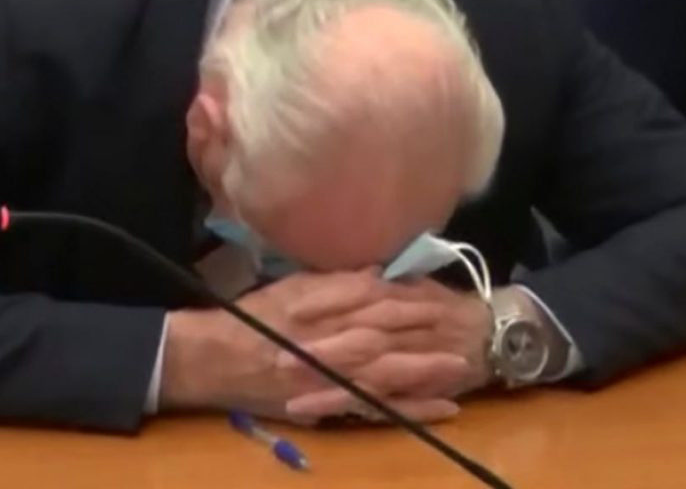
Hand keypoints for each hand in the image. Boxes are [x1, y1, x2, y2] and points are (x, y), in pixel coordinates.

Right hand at [156, 272, 471, 424]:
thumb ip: (339, 284)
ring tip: (464, 371)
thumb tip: (379, 274)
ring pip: (391, 377)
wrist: (216, 359)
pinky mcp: (333, 406)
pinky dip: (413, 410)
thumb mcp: (295, 289)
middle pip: (392, 342)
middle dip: (430, 338)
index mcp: (330, 315)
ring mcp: (336, 381)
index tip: (446, 300)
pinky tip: (443, 409)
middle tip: (469, 335)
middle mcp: (336, 348)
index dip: (416, 303)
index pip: (381, 306)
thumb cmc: (255, 319)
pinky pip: (380, 410)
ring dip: (429, 374)